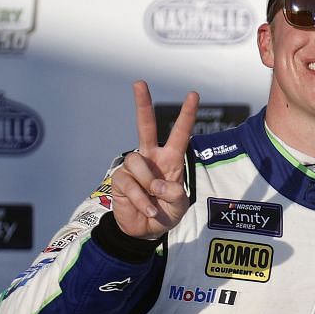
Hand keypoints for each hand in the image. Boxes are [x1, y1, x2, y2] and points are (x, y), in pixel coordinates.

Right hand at [111, 82, 196, 240]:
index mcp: (170, 159)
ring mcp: (134, 167)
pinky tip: (147, 209)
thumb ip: (174, 194)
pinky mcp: (120, 179)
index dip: (187, 114)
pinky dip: (141, 199)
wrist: (144, 230)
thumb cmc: (165, 212)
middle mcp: (151, 157)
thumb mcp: (178, 205)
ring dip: (148, 183)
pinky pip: (130, 183)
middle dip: (142, 104)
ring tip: (154, 199)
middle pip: (145, 126)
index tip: (193, 94)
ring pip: (136, 161)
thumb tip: (157, 183)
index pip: (179, 133)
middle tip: (140, 83)